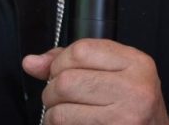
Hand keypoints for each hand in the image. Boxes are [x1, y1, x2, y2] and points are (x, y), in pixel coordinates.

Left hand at [22, 38, 168, 124]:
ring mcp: (126, 118)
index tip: (58, 72)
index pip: (80, 51)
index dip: (59, 62)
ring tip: (62, 113)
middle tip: (57, 97)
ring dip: (53, 114)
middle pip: (67, 81)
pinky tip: (71, 124)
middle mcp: (135, 89)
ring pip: (62, 110)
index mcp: (136, 63)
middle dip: (52, 90)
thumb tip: (32, 62)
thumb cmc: (131, 103)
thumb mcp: (113, 72)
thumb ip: (72, 61)